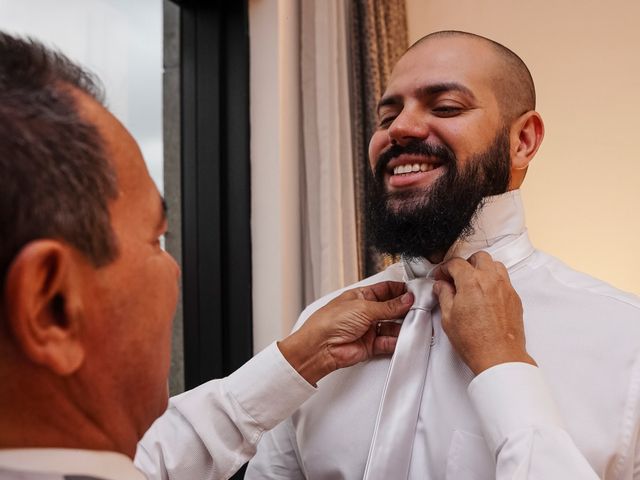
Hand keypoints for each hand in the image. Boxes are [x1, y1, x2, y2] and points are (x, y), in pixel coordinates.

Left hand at [278, 281, 412, 384]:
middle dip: (404, 309)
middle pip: (391, 308)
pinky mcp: (370, 345)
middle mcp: (365, 312)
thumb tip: (406, 299)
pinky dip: (397, 341)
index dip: (400, 290)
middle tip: (418, 309)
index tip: (414, 292)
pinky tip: (403, 338)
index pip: (386, 290)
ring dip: (402, 326)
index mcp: (361, 296)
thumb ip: (388, 306)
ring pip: (392, 326)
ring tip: (413, 324)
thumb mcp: (363, 307)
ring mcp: (368, 329)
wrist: (319, 347)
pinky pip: (388, 342)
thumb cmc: (329, 322)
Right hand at [433, 251, 535, 374]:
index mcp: (471, 281)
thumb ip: (444, 295)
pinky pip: (504, 280)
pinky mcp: (514, 298)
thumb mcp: (448, 317)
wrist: (499, 356)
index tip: (441, 276)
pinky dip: (494, 281)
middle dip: (466, 264)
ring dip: (482, 269)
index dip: (444, 268)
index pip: (456, 263)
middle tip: (456, 277)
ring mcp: (505, 288)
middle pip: (479, 257)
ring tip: (473, 283)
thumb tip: (442, 286)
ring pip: (495, 265)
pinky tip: (485, 295)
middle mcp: (491, 280)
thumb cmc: (474, 340)